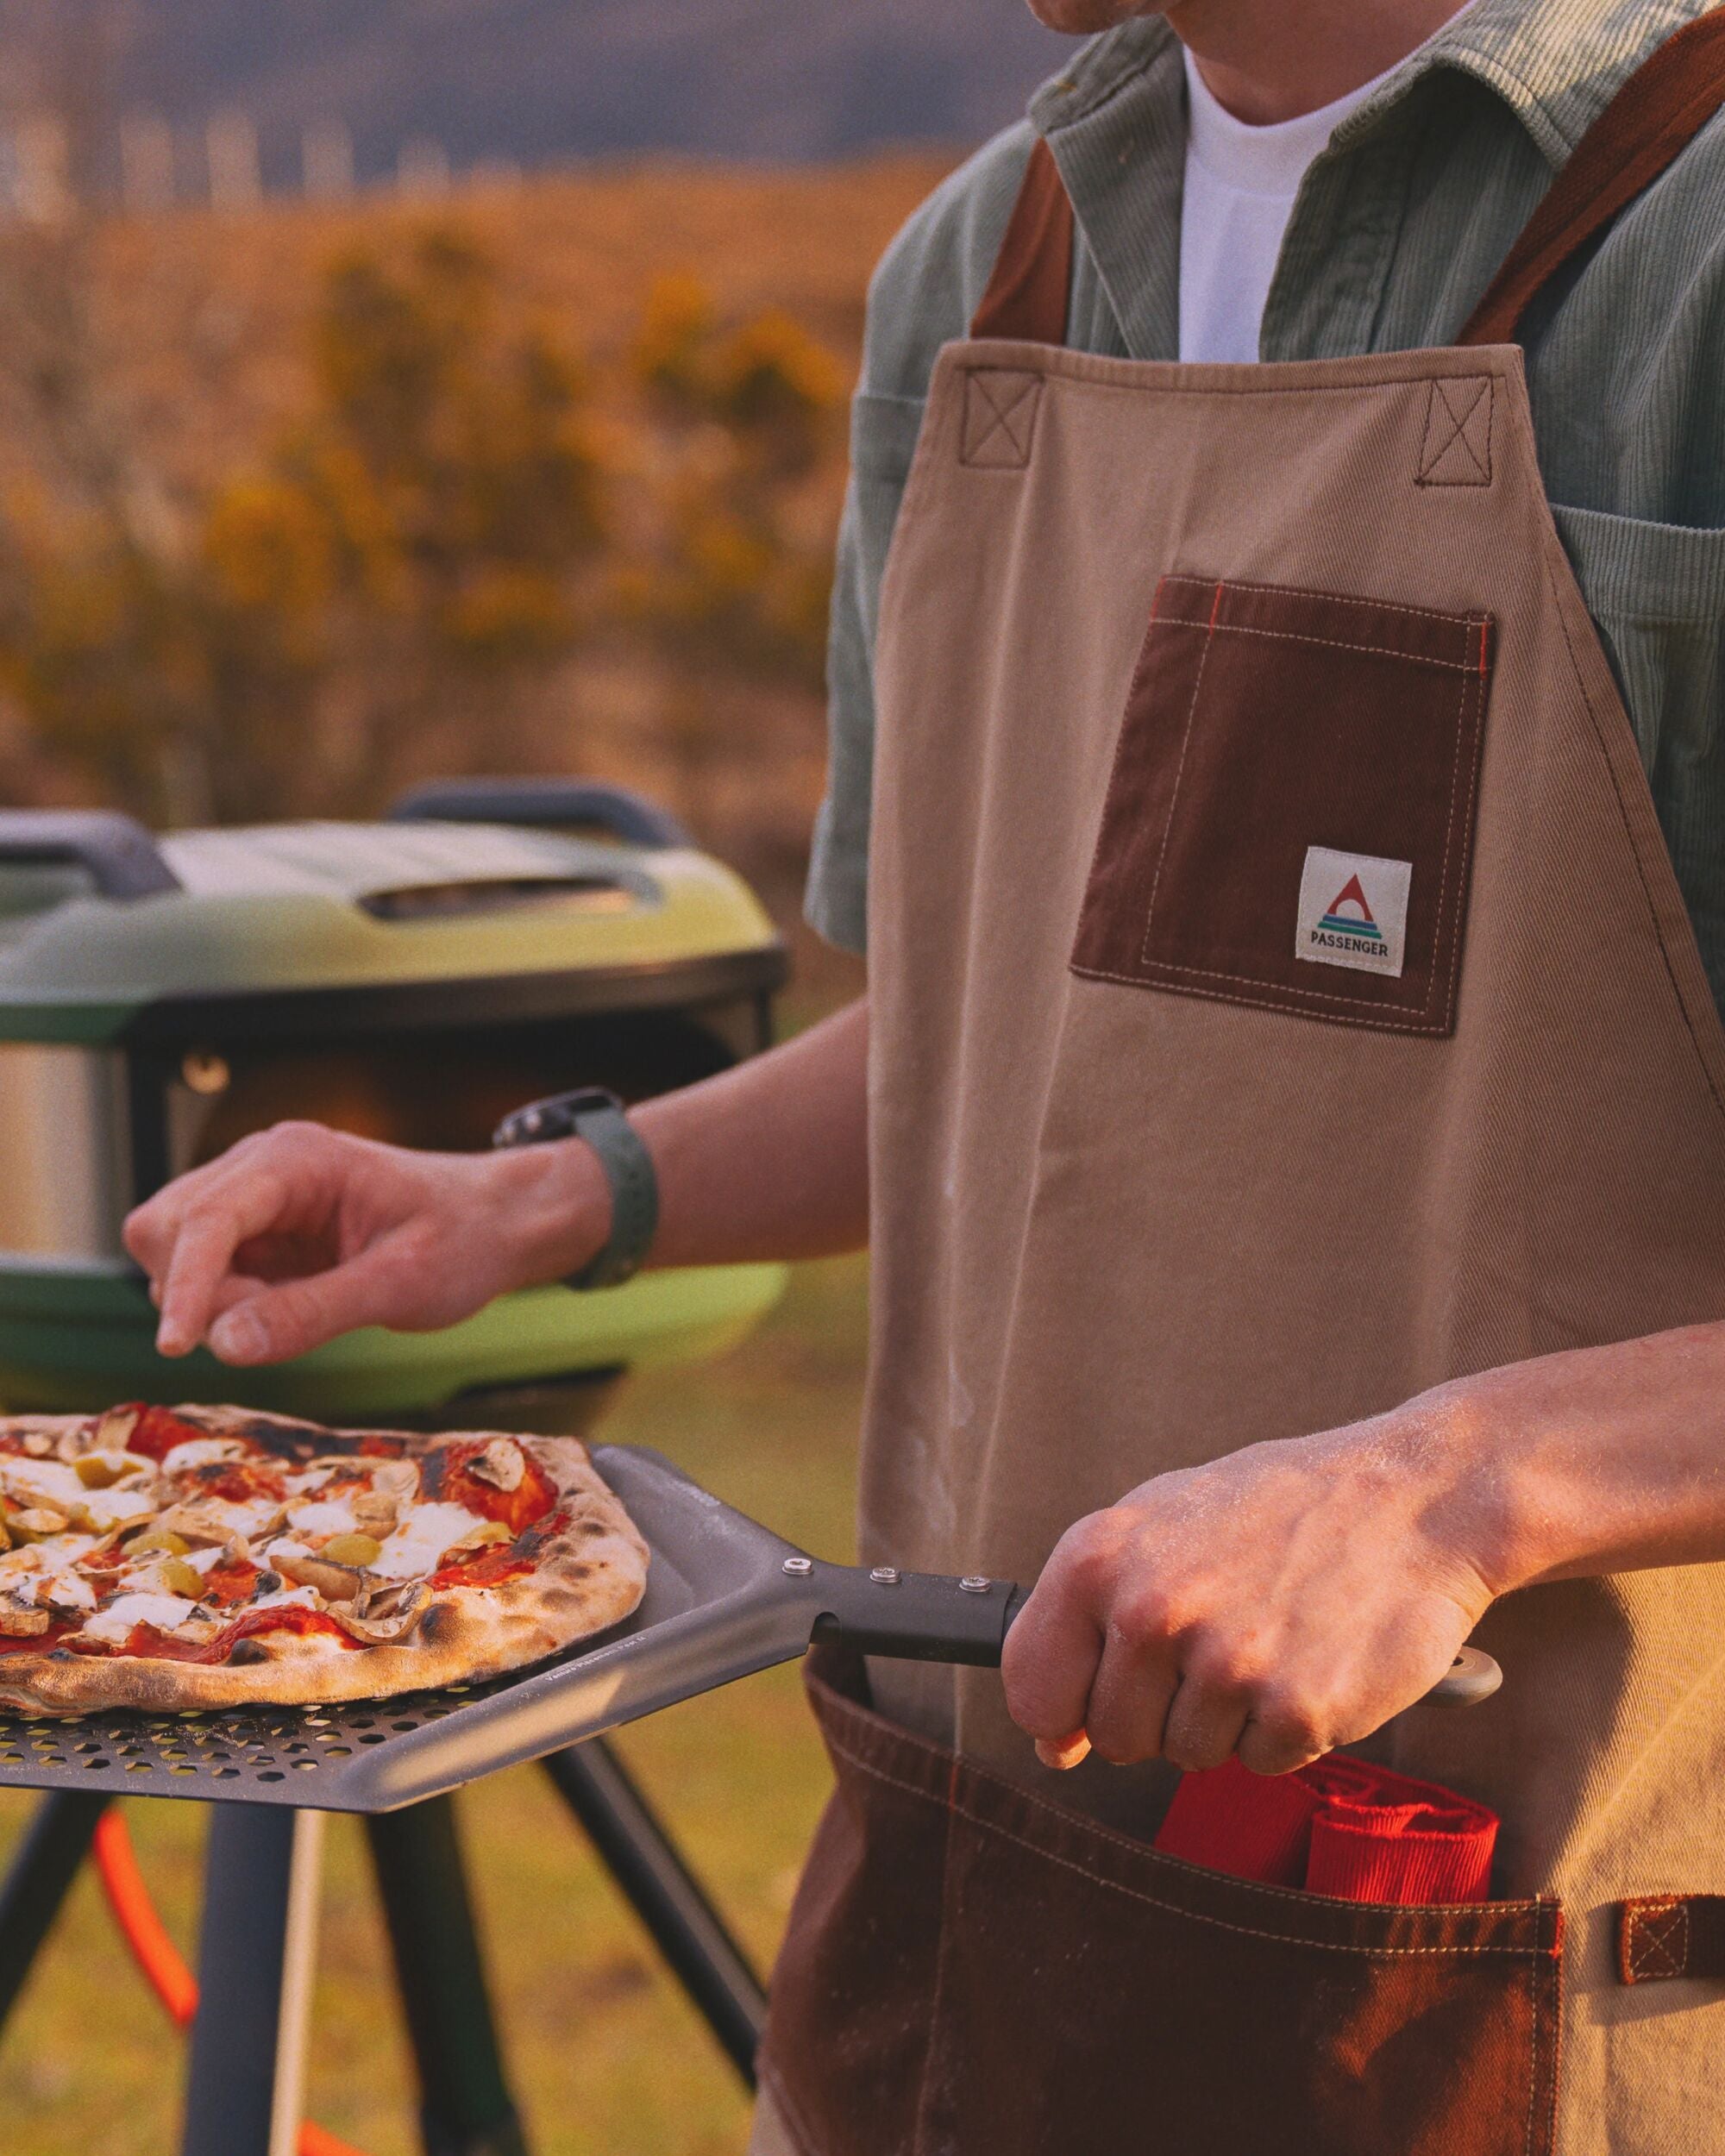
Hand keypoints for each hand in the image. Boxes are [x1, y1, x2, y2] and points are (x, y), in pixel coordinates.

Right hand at [124, 1122, 609, 1365]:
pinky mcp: (256, 1232)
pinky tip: (291, 1307)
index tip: (176, 1347)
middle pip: (162, 1227)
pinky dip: (226, 1304)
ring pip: (171, 1253)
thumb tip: (223, 1346)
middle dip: (194, 1290)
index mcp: (295, 1159)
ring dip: (210, 1301)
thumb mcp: (401, 1284)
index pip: (205, 1218)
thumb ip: (313, 1314)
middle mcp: (259, 1167)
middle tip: (275, 1322)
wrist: (496, 1220)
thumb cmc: (462, 1239)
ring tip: (302, 1309)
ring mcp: (252, 1198)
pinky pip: (205, 1274)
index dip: (184, 1284)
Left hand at [1001, 1406, 1496, 1776]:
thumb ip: (1088, 1613)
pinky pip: (1261, 1763)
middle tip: (1219, 1643)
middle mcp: (1152, 1610)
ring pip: (1189, 1756)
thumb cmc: (1281, 1510)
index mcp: (1100, 1557)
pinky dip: (1287, 1728)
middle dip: (1160, 1711)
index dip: (1059, 1714)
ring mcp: (1225, 1662)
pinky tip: (1311, 1658)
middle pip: (1115, 1737)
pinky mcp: (1297, 1709)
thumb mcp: (1161, 1523)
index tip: (1086, 1713)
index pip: (1032, 1687)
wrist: (1413, 1497)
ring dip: (1228, 1717)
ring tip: (1271, 1636)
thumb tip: (1050, 1737)